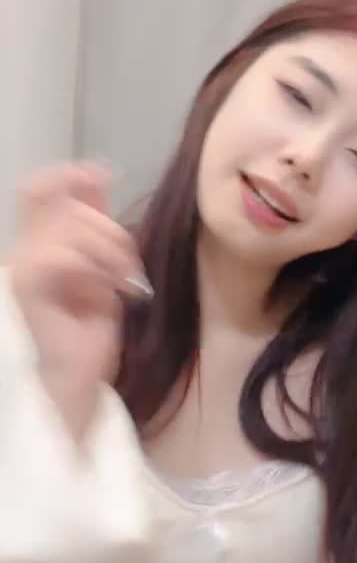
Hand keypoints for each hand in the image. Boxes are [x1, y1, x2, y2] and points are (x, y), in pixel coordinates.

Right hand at [7, 163, 146, 437]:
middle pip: (67, 204)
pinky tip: (112, 293)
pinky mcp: (27, 286)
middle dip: (110, 230)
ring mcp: (21, 267)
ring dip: (110, 251)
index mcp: (39, 246)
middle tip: (128, 271)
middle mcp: (24, 251)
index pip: (42, 190)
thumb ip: (97, 230)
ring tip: (124, 286)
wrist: (70, 388)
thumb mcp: (101, 274)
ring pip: (69, 225)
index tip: (103, 174)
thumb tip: (99, 177)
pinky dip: (97, 267)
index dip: (71, 176)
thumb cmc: (83, 340)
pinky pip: (61, 254)